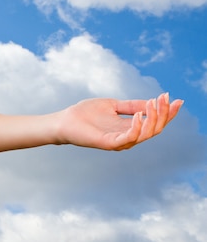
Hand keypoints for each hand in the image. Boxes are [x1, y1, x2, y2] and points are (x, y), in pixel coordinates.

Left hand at [58, 92, 182, 150]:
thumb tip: (152, 101)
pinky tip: (139, 114)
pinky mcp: (109, 143)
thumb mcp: (113, 105)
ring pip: (146, 134)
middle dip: (164, 113)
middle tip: (164, 98)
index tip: (176, 99)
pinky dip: (137, 126)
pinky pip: (129, 138)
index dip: (168, 112)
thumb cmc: (85, 114)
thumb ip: (131, 105)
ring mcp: (119, 141)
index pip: (155, 122)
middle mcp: (127, 136)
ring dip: (153, 118)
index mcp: (129, 127)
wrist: (64, 121)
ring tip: (153, 103)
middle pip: (155, 129)